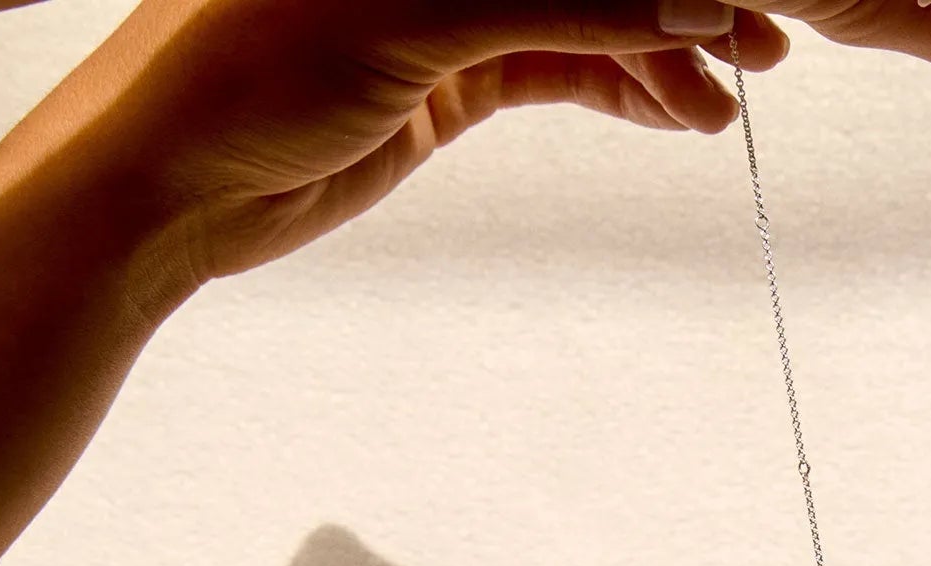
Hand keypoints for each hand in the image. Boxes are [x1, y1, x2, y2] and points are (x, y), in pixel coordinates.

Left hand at [0, 0, 789, 284]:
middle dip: (674, 1)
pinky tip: (674, 110)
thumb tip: (687, 3)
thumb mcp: (416, 22)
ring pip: (581, 14)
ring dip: (658, 52)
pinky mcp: (445, 74)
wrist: (167, 183)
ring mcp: (446, 4)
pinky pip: (555, 67)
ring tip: (727, 103)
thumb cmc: (246, 71)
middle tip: (763, 45)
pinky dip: (617, 87)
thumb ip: (561, 7)